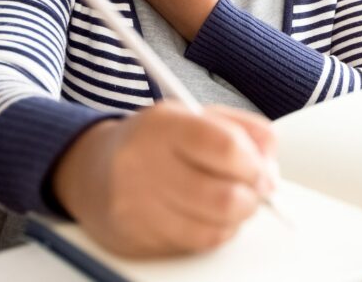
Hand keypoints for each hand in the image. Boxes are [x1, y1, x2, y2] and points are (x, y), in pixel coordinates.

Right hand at [51, 103, 277, 257]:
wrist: (91, 169)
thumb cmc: (152, 141)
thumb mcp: (193, 116)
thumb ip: (240, 128)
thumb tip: (270, 158)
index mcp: (162, 126)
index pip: (225, 147)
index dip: (255, 164)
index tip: (264, 171)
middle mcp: (143, 165)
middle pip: (223, 197)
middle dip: (252, 197)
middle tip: (256, 190)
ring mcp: (136, 206)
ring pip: (213, 228)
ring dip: (236, 218)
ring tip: (232, 201)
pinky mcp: (135, 239)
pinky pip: (195, 244)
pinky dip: (214, 232)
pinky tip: (208, 215)